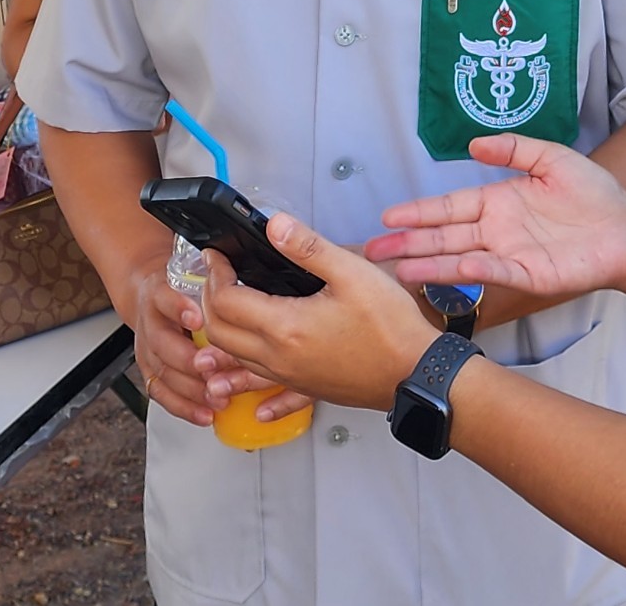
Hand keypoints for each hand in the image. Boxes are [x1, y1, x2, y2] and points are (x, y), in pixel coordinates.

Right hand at [127, 267, 236, 428]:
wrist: (150, 298)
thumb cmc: (181, 288)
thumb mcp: (194, 275)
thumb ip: (216, 282)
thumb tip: (248, 286)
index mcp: (160, 293)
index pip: (165, 298)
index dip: (179, 308)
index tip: (199, 316)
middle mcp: (151, 322)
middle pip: (162, 342)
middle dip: (187, 359)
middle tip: (211, 367)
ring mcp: (147, 349)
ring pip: (163, 372)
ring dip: (190, 389)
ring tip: (216, 397)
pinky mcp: (150, 372)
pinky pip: (162, 394)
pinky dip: (184, 407)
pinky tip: (204, 414)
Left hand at [202, 217, 444, 412]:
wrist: (416, 373)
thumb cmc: (389, 325)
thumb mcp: (352, 273)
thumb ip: (308, 248)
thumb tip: (273, 225)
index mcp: (284, 327)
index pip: (226, 301)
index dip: (214, 275)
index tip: (217, 256)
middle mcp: (278, 358)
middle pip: (220, 334)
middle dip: (209, 302)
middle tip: (217, 276)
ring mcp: (291, 377)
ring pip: (237, 362)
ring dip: (219, 339)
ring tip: (219, 317)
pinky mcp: (306, 387)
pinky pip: (265, 388)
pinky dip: (249, 388)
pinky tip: (254, 400)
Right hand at [366, 134, 625, 300]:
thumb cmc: (593, 193)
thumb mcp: (550, 158)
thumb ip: (513, 149)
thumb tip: (473, 144)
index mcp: (497, 204)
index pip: (449, 208)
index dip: (419, 213)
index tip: (388, 217)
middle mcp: (497, 232)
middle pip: (444, 237)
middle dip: (409, 244)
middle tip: (373, 251)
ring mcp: (511, 256)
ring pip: (461, 260)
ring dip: (431, 265)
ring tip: (398, 270)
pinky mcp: (532, 275)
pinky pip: (499, 272)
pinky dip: (477, 271)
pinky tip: (455, 268)